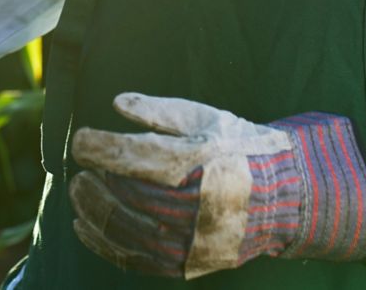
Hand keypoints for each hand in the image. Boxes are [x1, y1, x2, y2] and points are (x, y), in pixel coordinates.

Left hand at [69, 92, 365, 278]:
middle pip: (124, 193)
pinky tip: (85, 227)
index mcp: (195, 162)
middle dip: (93, 180)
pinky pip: (135, 258)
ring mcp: (190, 238)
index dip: (96, 147)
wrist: (287, 195)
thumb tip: (117, 103)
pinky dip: (104, 243)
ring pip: (125, 228)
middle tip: (80, 168)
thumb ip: (159, 111)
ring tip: (78, 193)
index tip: (80, 140)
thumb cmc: (240, 148)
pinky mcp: (188, 262)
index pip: (130, 155)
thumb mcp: (206, 117)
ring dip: (92, 211)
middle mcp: (191, 204)